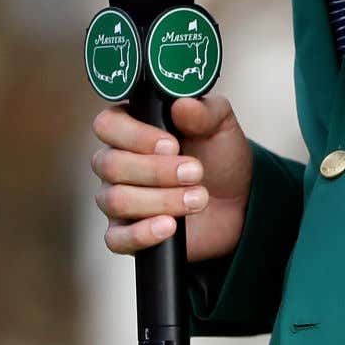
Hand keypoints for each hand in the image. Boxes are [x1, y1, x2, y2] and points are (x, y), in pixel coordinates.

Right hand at [91, 93, 252, 261]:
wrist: (238, 203)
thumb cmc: (220, 158)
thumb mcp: (221, 127)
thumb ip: (204, 111)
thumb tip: (182, 105)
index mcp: (130, 129)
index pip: (107, 125)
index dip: (135, 135)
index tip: (171, 144)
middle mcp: (116, 163)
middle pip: (110, 165)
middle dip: (157, 171)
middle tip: (195, 171)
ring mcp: (117, 200)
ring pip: (116, 200)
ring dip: (162, 200)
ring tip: (199, 198)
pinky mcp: (127, 234)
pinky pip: (116, 239)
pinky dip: (143, 233)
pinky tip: (170, 226)